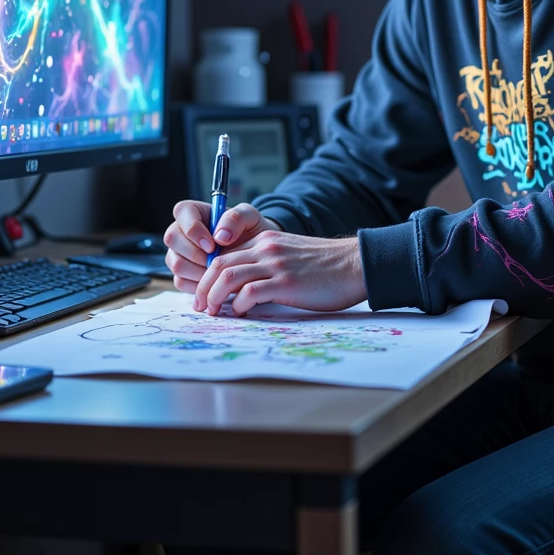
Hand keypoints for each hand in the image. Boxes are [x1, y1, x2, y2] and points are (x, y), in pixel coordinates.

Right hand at [163, 199, 276, 294]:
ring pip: (176, 263)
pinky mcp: (180, 274)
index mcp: (193, 211)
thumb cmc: (249, 231)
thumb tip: (220, 236)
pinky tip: (215, 281)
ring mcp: (177, 253)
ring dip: (199, 271)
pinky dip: (199, 285)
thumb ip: (236, 218)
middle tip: (217, 261)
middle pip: (172, 239)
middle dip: (196, 254)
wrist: (253, 255)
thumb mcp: (250, 217)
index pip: (181, 212)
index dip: (193, 229)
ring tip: (219, 271)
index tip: (213, 245)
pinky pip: (180, 281)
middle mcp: (180, 231)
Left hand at [193, 229, 366, 316]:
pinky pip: (250, 291)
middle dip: (204, 287)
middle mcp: (266, 249)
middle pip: (219, 264)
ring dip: (214, 296)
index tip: (204, 294)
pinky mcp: (286, 282)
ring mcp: (275, 265)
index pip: (224, 255)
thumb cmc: (326, 269)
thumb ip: (267, 267)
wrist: (354, 265)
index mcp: (265, 242)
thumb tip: (244, 291)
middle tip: (199, 306)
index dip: (208, 276)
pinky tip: (240, 312)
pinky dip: (239, 303)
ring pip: (228, 275)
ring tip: (211, 312)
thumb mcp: (290, 258)